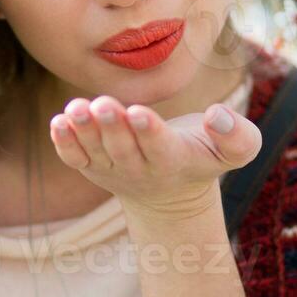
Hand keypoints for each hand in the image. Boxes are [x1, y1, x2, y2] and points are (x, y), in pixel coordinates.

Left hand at [48, 94, 262, 223]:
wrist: (170, 191)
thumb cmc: (203, 157)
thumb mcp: (237, 150)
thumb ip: (238, 136)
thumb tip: (217, 116)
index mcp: (174, 161)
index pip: (159, 148)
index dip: (148, 131)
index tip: (138, 112)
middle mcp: (139, 168)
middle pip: (123, 149)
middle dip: (112, 127)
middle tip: (103, 104)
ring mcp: (111, 168)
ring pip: (95, 152)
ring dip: (84, 131)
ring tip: (76, 109)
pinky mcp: (91, 165)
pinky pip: (74, 157)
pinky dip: (64, 143)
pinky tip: (59, 122)